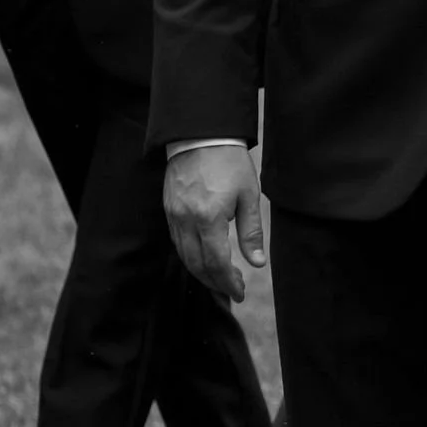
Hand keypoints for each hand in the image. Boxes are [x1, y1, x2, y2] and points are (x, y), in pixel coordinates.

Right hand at [163, 142, 266, 306]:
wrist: (200, 134)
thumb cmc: (229, 162)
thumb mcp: (249, 195)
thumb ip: (251, 232)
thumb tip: (257, 263)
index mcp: (209, 218)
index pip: (216, 263)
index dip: (228, 283)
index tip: (239, 293)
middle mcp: (187, 220)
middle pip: (196, 265)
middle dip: (214, 283)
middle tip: (231, 290)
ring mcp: (174, 215)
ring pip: (184, 256)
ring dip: (201, 273)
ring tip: (220, 279)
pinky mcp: (169, 209)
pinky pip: (177, 242)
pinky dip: (190, 256)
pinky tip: (203, 259)